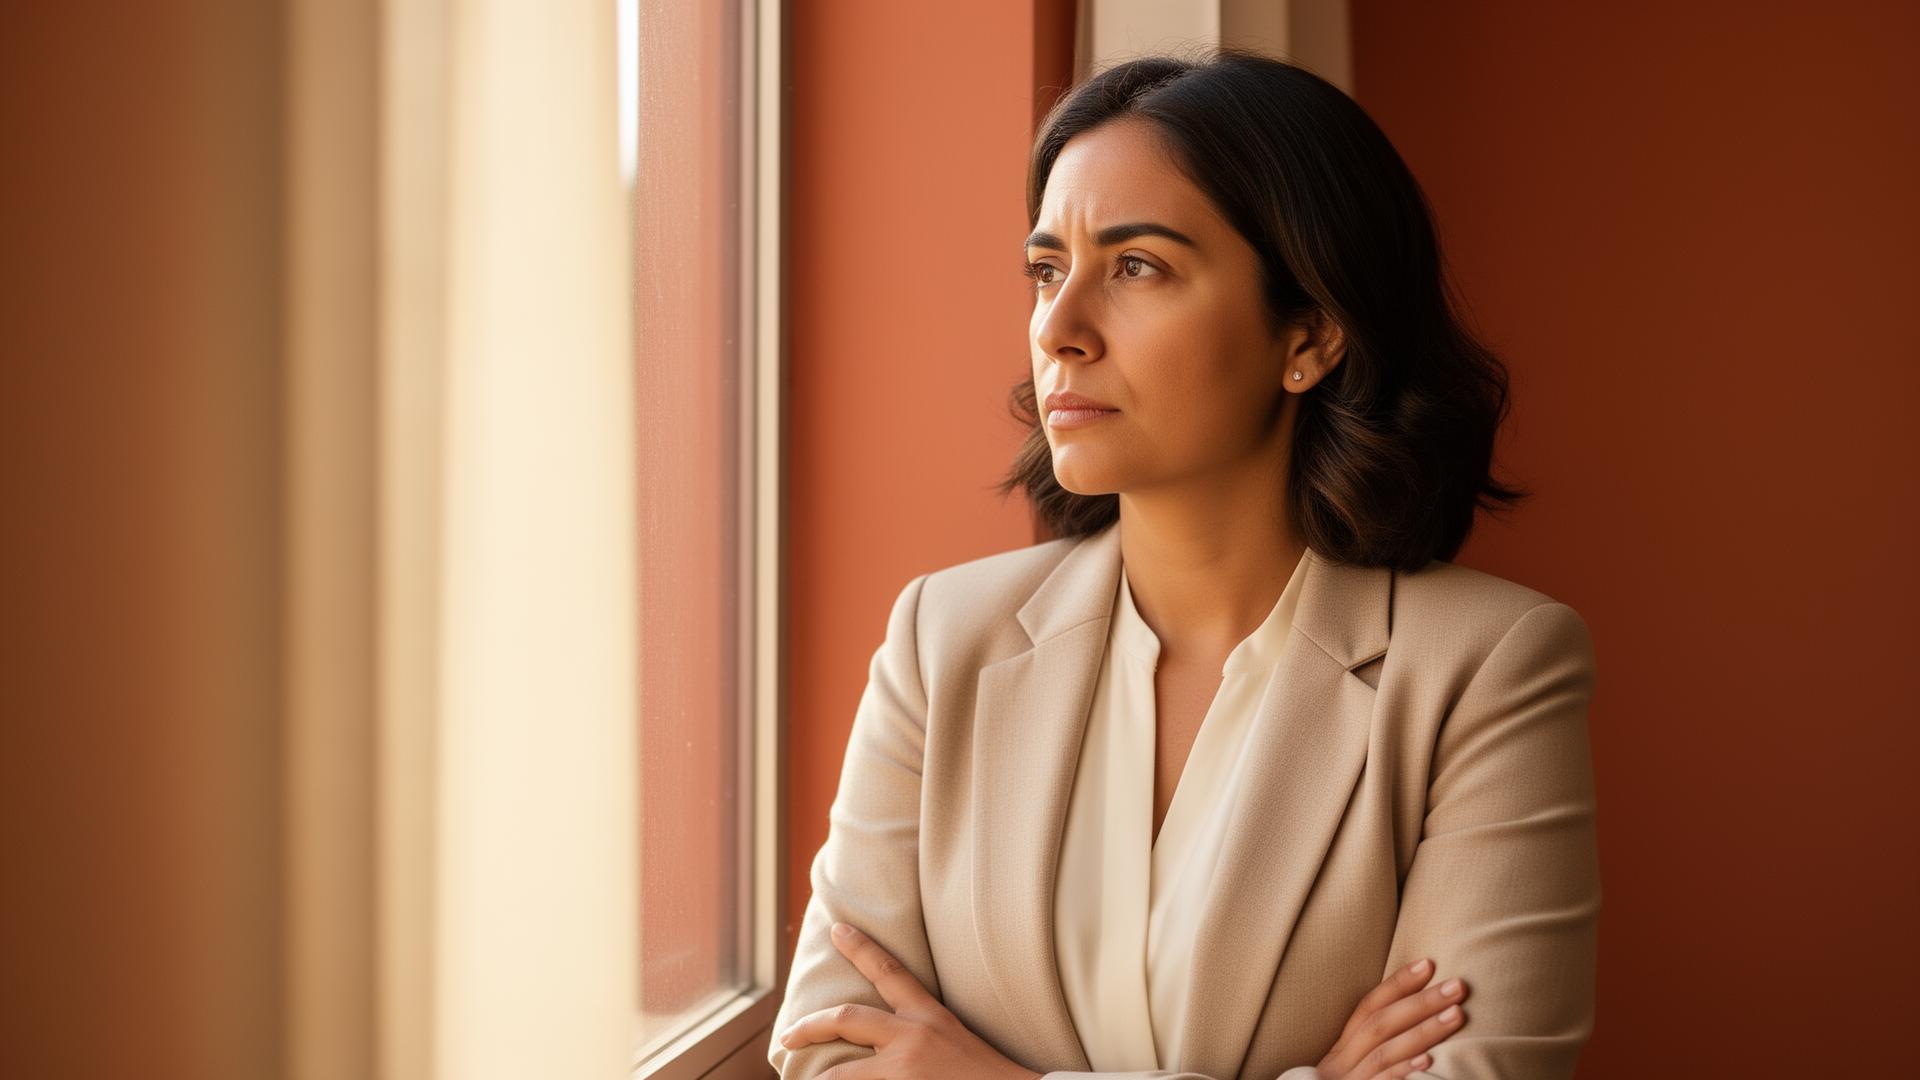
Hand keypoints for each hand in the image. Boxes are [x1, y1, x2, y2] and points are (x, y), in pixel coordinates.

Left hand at [776, 921, 1039, 1079]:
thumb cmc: (988, 1076)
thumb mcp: (955, 1041)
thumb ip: (922, 1034)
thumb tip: (885, 1042)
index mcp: (930, 1017)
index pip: (891, 970)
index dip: (860, 947)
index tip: (837, 929)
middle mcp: (912, 1036)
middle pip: (847, 1016)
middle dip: (810, 1025)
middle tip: (787, 1037)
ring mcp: (903, 1068)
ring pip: (841, 1073)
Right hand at [1314, 958, 1470, 1078]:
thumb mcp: (1349, 1070)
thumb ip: (1373, 1048)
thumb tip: (1414, 1018)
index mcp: (1341, 1050)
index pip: (1367, 1007)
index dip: (1396, 984)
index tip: (1428, 964)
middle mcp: (1342, 1063)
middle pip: (1380, 1024)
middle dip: (1420, 1002)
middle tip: (1457, 986)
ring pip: (1384, 1051)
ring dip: (1422, 1030)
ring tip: (1457, 1014)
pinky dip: (1403, 1072)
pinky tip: (1429, 1060)